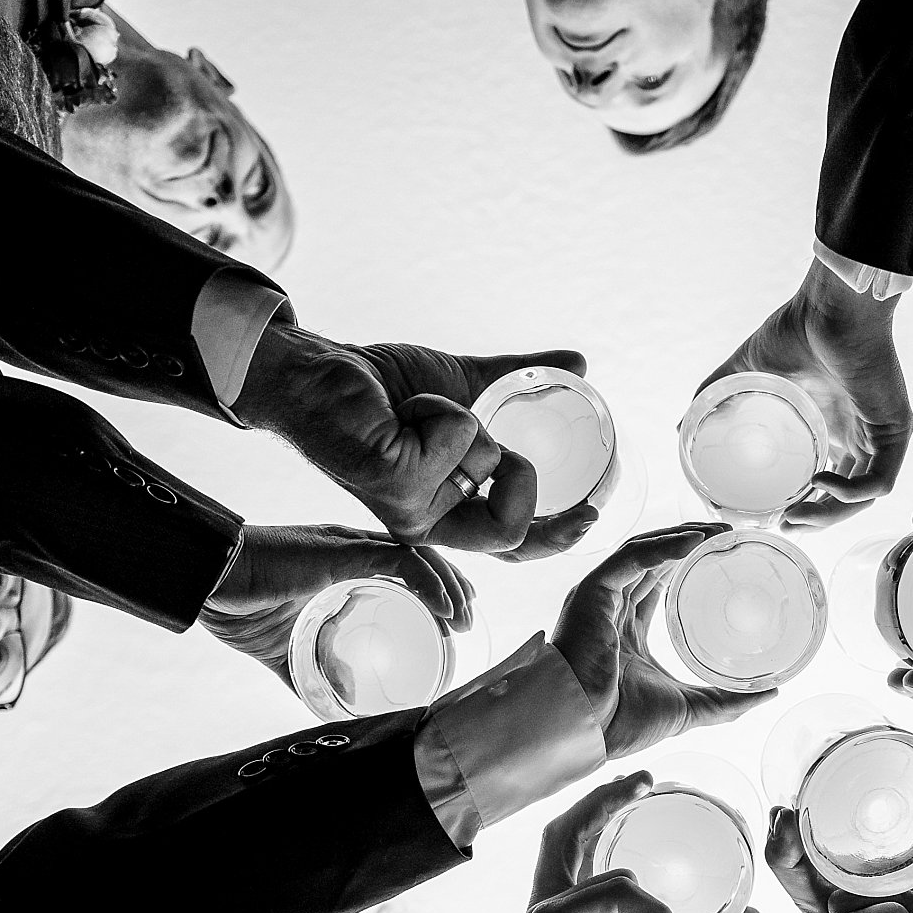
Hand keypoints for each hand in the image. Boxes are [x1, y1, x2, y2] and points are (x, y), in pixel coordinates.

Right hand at [198, 522, 472, 687]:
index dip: (435, 590)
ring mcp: (350, 546)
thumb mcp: (283, 650)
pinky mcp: (343, 549)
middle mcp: (353, 549)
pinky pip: (402, 561)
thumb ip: (312, 676)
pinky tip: (447, 608)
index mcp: (342, 565)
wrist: (204, 580)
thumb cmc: (236, 606)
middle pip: (421, 560)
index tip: (454, 622)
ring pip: (420, 557)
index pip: (405, 569)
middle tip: (468, 622)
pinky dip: (431, 583)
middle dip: (452, 587)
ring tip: (465, 618)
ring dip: (450, 587)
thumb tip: (340, 708)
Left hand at [235, 324, 592, 554]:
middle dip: (523, 480)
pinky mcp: (397, 482)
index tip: (591, 512)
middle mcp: (430, 522)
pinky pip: (461, 434)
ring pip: (490, 462)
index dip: (559, 538)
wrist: (321, 369)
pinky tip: (400, 408)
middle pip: (513, 532)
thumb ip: (519, 382)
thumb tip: (580, 366)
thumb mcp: (465, 390)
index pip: (514, 546)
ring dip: (464, 416)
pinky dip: (440, 403)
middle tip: (505, 453)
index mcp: (448, 513)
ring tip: (418, 409)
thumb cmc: (382, 385)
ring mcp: (412, 508)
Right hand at [552, 523, 778, 760]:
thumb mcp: (688, 707)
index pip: (658, 581)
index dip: (688, 563)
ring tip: (718, 530)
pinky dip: (662, 547)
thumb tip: (771, 693)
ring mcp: (599, 598)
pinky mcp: (591, 594)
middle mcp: (610, 607)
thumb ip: (727, 701)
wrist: (585, 731)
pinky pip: (629, 558)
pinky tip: (694, 541)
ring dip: (681, 534)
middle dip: (690, 539)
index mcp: (627, 630)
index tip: (724, 553)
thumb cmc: (621, 723)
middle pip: (652, 557)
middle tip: (729, 533)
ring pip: (642, 549)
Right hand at [701, 258, 912, 529]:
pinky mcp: (897, 431)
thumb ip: (717, 393)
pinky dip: (851, 492)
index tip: (775, 518)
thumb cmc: (798, 327)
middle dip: (816, 521)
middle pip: (844, 498)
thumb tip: (680, 424)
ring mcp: (882, 435)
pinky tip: (821, 484)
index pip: (828, 485)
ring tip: (795, 516)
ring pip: (863, 497)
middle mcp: (862, 436)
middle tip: (784, 526)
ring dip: (830, 515)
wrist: (830, 305)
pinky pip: (881, 480)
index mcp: (836, 427)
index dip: (805, 508)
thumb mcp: (749, 370)